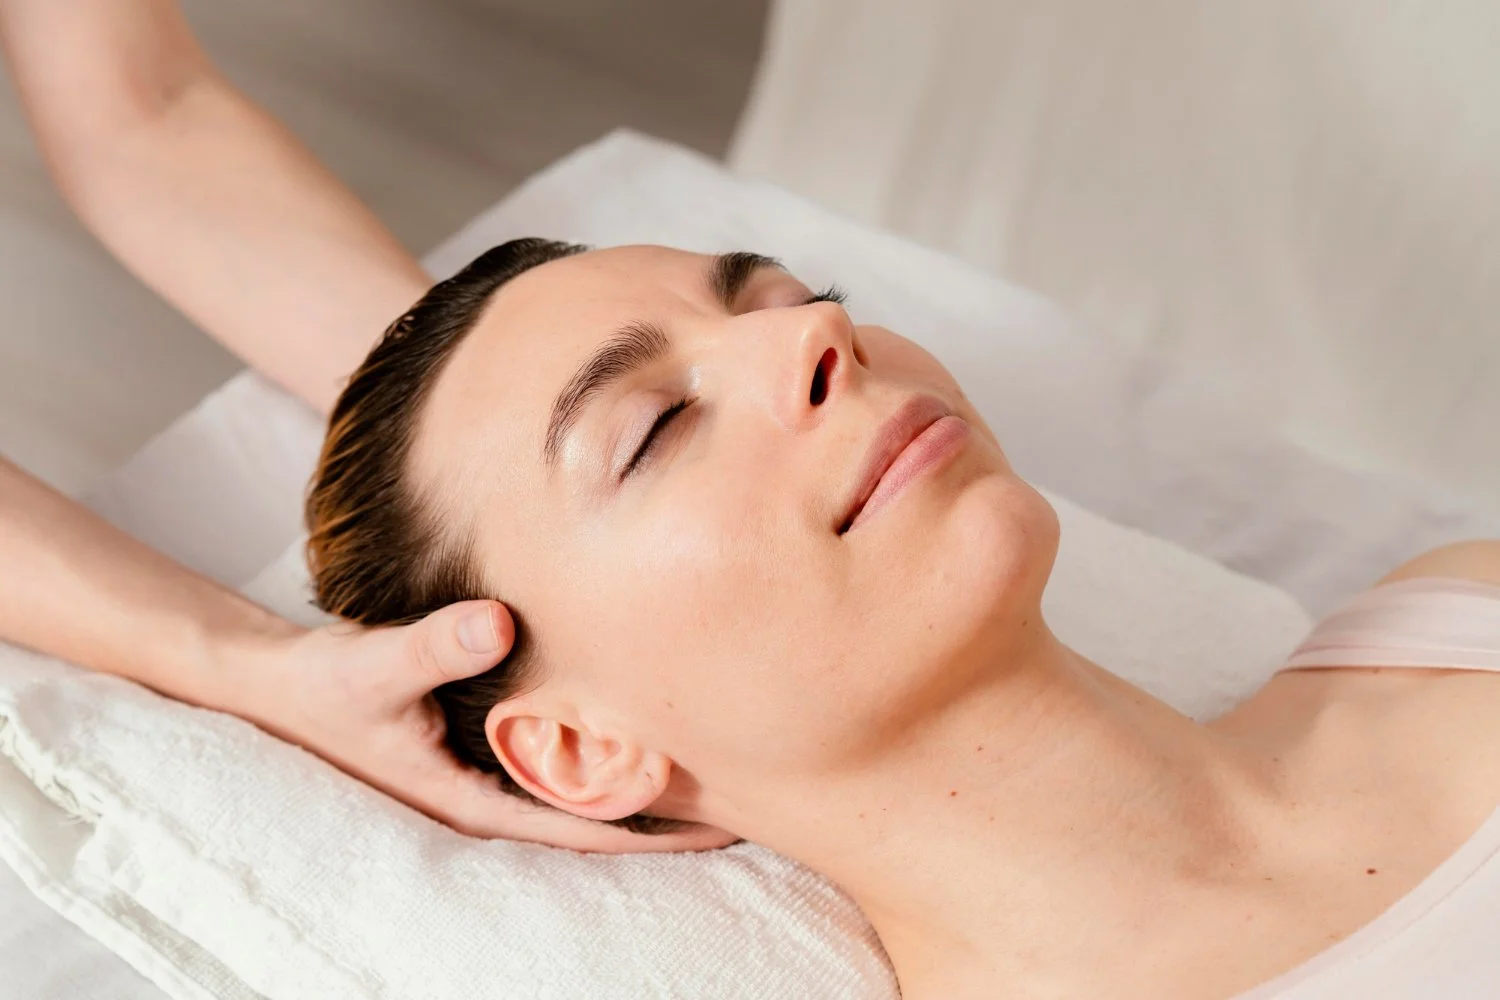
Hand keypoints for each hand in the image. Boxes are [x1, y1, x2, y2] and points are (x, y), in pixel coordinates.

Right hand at [234, 600, 738, 852]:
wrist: (273, 682)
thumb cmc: (319, 685)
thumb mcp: (373, 667)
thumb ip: (432, 646)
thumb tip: (498, 621)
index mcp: (469, 802)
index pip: (580, 829)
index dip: (652, 828)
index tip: (720, 823)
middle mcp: (485, 797)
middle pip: (593, 816)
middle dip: (665, 810)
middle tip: (746, 793)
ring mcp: (482, 776)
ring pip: (578, 789)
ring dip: (638, 779)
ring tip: (712, 758)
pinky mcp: (478, 747)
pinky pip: (554, 758)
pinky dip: (600, 749)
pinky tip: (637, 724)